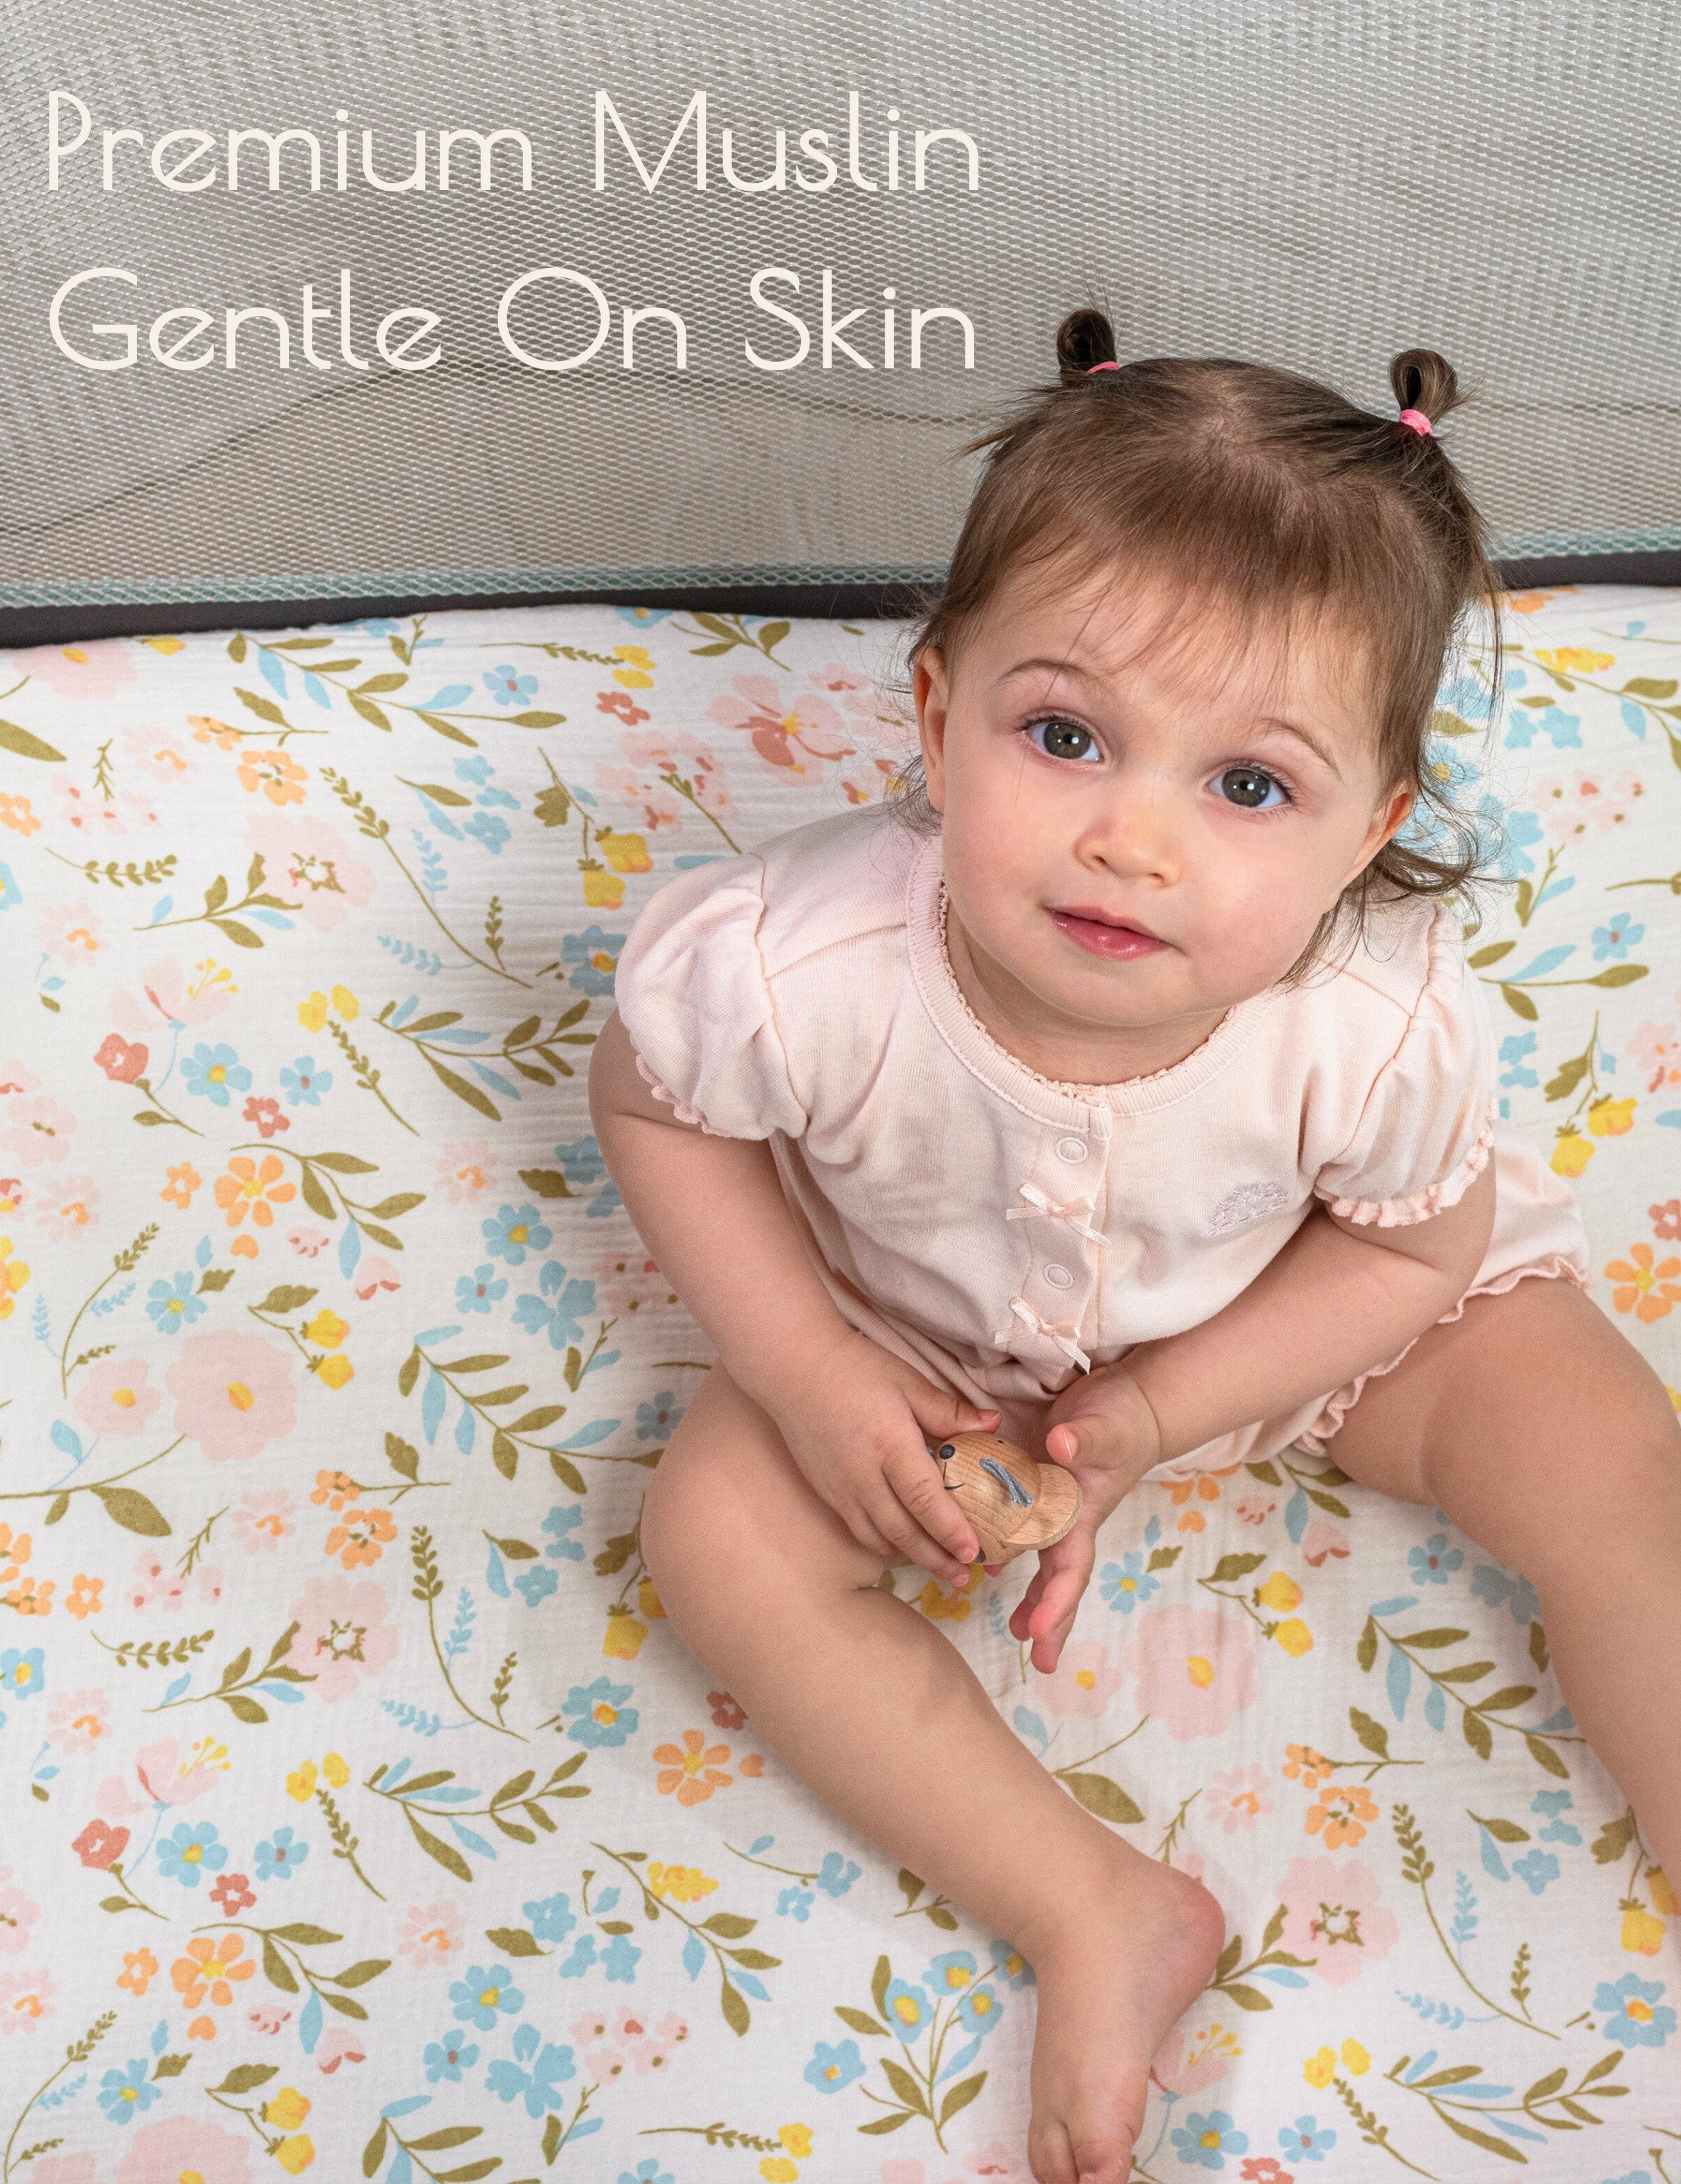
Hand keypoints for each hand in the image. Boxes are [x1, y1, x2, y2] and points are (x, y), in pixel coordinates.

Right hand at [761, 1328, 1002, 1584]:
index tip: (974, 1551)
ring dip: (912, 1557)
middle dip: (937, 1558)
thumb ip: (949, 1410)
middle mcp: (863, 1475)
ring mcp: (840, 1488)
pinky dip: (885, 1543)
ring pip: (879, 1538)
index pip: (924, 1499)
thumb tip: (994, 1425)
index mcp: (889, 1444)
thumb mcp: (907, 1381)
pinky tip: (902, 1544)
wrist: (794, 1368)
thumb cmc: (855, 1368)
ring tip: (941, 1566)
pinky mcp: (826, 1492)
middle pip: (903, 1531)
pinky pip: (859, 1529)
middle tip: (965, 1576)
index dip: (950, 1530)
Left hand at [1008, 1365, 1163, 1672]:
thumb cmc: (1122, 1418)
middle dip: (1050, 1620)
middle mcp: (1066, 1518)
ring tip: (1016, 1630)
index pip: (1070, 1568)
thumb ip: (1084, 1438)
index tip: (1036, 1633)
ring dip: (1031, 1596)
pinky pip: (1018, 1526)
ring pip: (1039, 1560)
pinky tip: (990, 1564)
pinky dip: (1007, 1549)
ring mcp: (1052, 1505)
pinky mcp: (1037, 1485)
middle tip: (1038, 1659)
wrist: (1130, 1402)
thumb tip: (1061, 1449)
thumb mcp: (1105, 1425)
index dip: (1054, 1603)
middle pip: (1058, 1579)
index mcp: (1082, 1514)